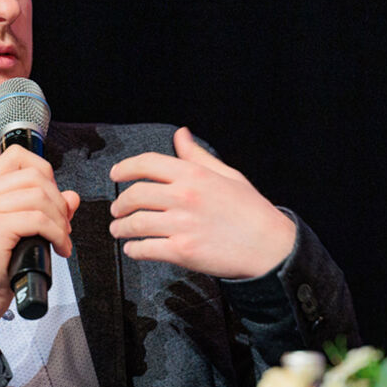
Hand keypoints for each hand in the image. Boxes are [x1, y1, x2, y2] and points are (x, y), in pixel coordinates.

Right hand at [0, 146, 80, 349]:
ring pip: (39, 196)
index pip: (17, 156)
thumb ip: (45, 210)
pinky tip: (59, 248)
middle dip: (58, 200)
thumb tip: (72, 196)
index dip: (44, 171)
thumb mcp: (21, 231)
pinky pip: (39, 219)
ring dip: (60, 219)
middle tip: (63, 226)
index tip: (52, 198)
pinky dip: (57, 233)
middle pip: (34, 175)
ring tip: (61, 239)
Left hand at [108, 127, 296, 279]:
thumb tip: (181, 135)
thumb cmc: (252, 212)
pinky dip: (134, 250)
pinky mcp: (182, 252)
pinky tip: (133, 249)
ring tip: (119, 230)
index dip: (125, 168)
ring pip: (135, 223)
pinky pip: (145, 249)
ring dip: (121, 228)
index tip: (116, 174)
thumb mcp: (227, 175)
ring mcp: (182, 225)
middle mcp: (184, 197)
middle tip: (117, 210)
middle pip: (135, 195)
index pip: (147, 163)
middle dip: (120, 204)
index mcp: (194, 176)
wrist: (270, 247)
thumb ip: (198, 156)